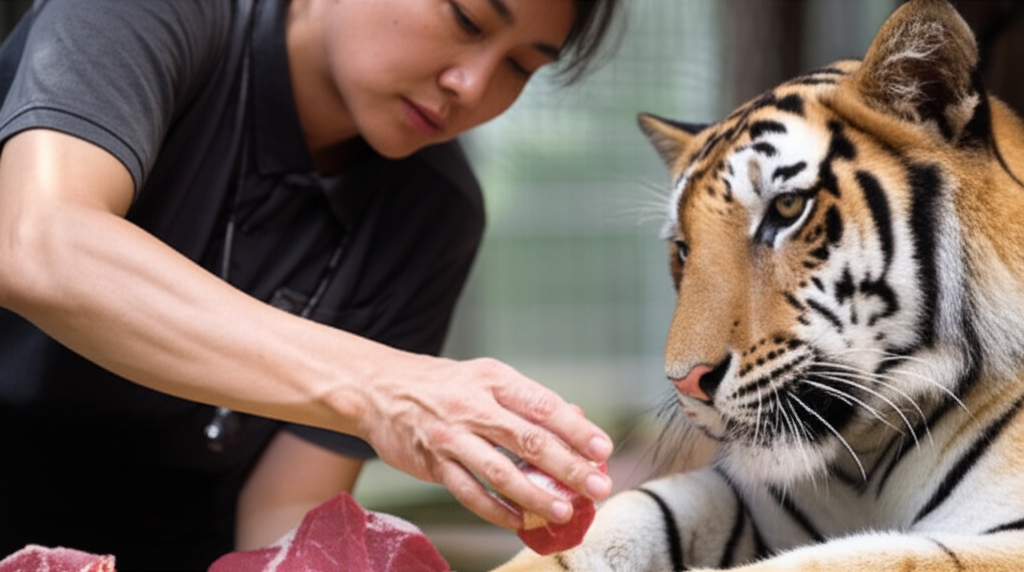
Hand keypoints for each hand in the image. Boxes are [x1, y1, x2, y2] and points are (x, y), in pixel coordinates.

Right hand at [355, 353, 613, 528]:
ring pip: (499, 472)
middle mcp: (473, 406)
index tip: (602, 449)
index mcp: (493, 379)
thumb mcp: (486, 378)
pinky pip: (469, 493)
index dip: (576, 429)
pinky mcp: (433, 463)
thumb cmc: (443, 385)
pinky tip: (519, 520)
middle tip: (597, 486)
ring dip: (536, 495)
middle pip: (528, 440)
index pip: (543, 404)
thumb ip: (528, 401)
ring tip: (564, 511)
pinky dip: (497, 510)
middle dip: (567, 467)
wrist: (378, 389)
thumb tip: (577, 420)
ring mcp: (451, 437)